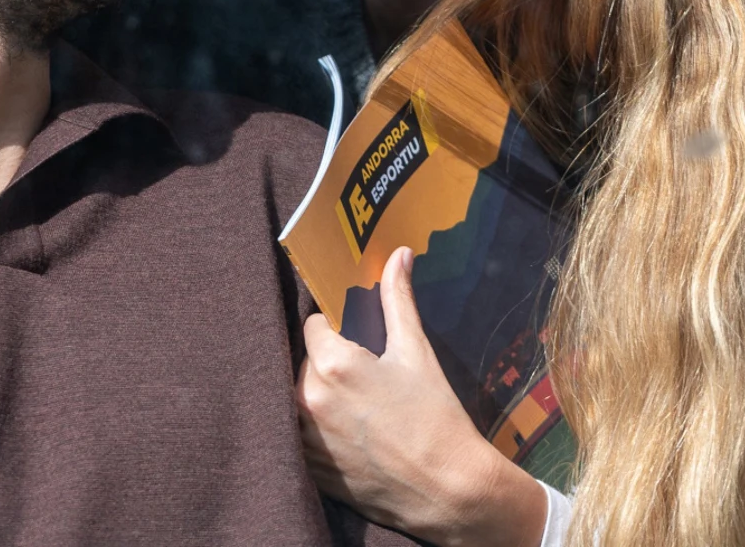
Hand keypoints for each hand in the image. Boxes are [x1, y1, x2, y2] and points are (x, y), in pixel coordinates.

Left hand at [298, 247, 546, 546]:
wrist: (446, 489)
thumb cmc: (435, 417)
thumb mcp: (416, 352)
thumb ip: (398, 300)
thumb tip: (398, 255)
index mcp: (333, 363)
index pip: (314, 325)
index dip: (335, 328)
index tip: (355, 338)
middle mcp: (309, 398)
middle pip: (305, 361)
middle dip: (328, 361)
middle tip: (364, 375)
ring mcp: (305, 436)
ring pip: (298, 397)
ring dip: (320, 394)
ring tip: (359, 406)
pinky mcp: (308, 466)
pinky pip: (300, 433)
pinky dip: (318, 427)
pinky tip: (351, 432)